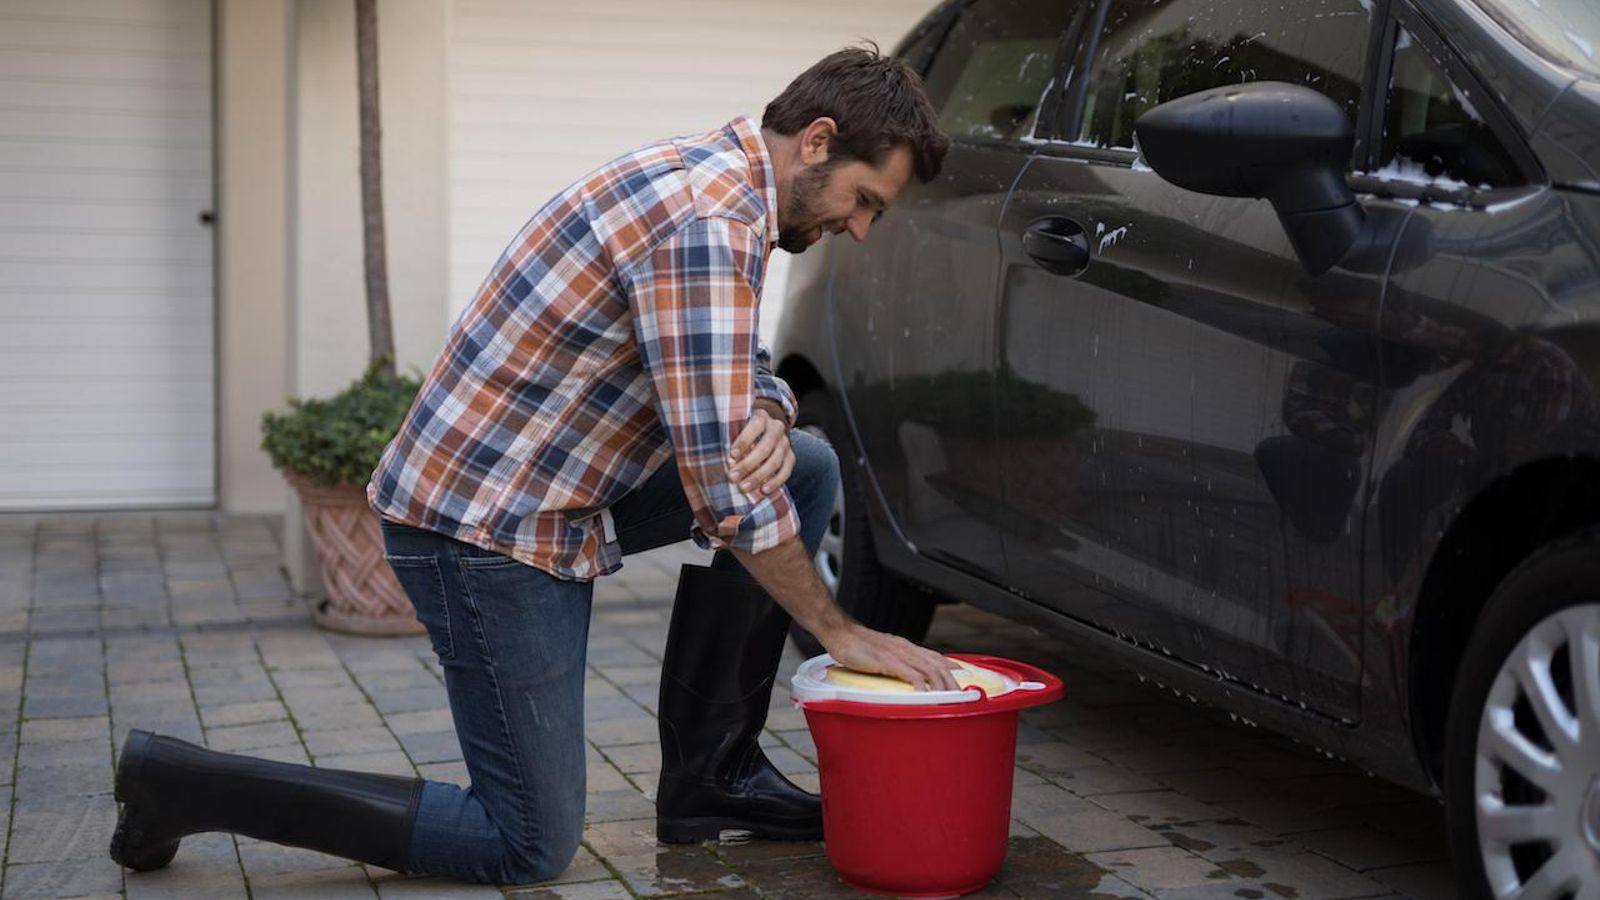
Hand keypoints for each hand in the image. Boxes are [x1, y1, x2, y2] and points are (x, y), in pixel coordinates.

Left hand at [728, 405, 793, 496]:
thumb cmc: (745, 430)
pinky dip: (775, 482)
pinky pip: (786, 471)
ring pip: (775, 461)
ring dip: (759, 476)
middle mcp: (776, 428)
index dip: (743, 441)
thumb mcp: (739, 426)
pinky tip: (764, 490)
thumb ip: (734, 440)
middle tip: (733, 477)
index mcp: (762, 417)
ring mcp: (785, 443)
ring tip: (744, 487)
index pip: (754, 427)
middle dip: (748, 464)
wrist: (768, 428)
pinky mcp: (791, 457)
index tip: (732, 455)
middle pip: (765, 448)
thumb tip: (728, 462)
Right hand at [819, 622, 961, 691]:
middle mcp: (906, 649)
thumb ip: (894, 661)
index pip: (935, 656)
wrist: (840, 633)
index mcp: (906, 647)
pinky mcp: (886, 661)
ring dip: (941, 685)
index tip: (963, 677)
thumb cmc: (856, 644)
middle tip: (960, 698)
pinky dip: (920, 684)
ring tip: (948, 699)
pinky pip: (909, 673)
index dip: (951, 667)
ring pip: (928, 669)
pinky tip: (924, 694)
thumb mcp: (881, 652)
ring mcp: (897, 654)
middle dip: (951, 682)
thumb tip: (901, 674)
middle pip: (937, 665)